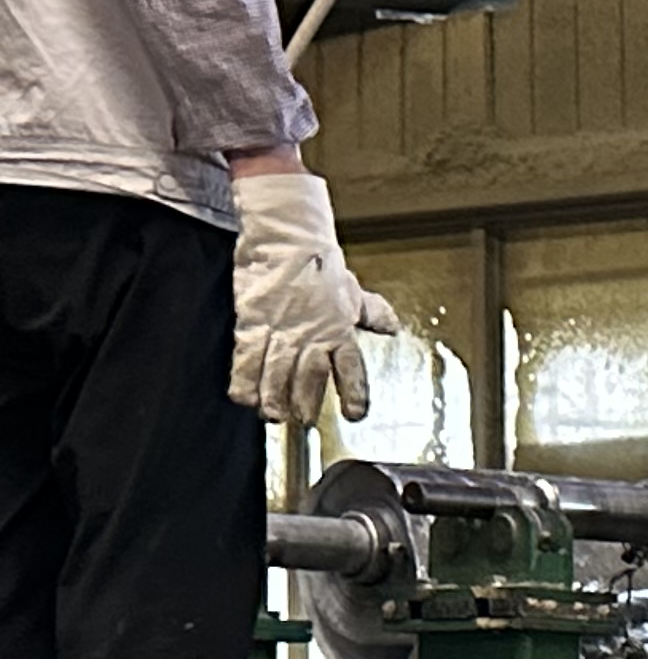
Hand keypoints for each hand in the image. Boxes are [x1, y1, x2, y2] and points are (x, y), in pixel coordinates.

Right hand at [228, 170, 397, 424]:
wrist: (287, 236)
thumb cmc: (320, 263)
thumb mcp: (353, 290)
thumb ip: (371, 312)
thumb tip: (391, 326)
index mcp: (340, 329)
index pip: (351, 369)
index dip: (353, 394)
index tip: (354, 415)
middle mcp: (312, 333)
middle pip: (308, 378)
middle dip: (304, 403)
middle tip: (302, 422)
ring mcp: (281, 328)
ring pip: (276, 373)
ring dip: (274, 399)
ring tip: (274, 417)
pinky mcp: (252, 321)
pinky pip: (246, 358)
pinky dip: (244, 380)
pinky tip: (244, 397)